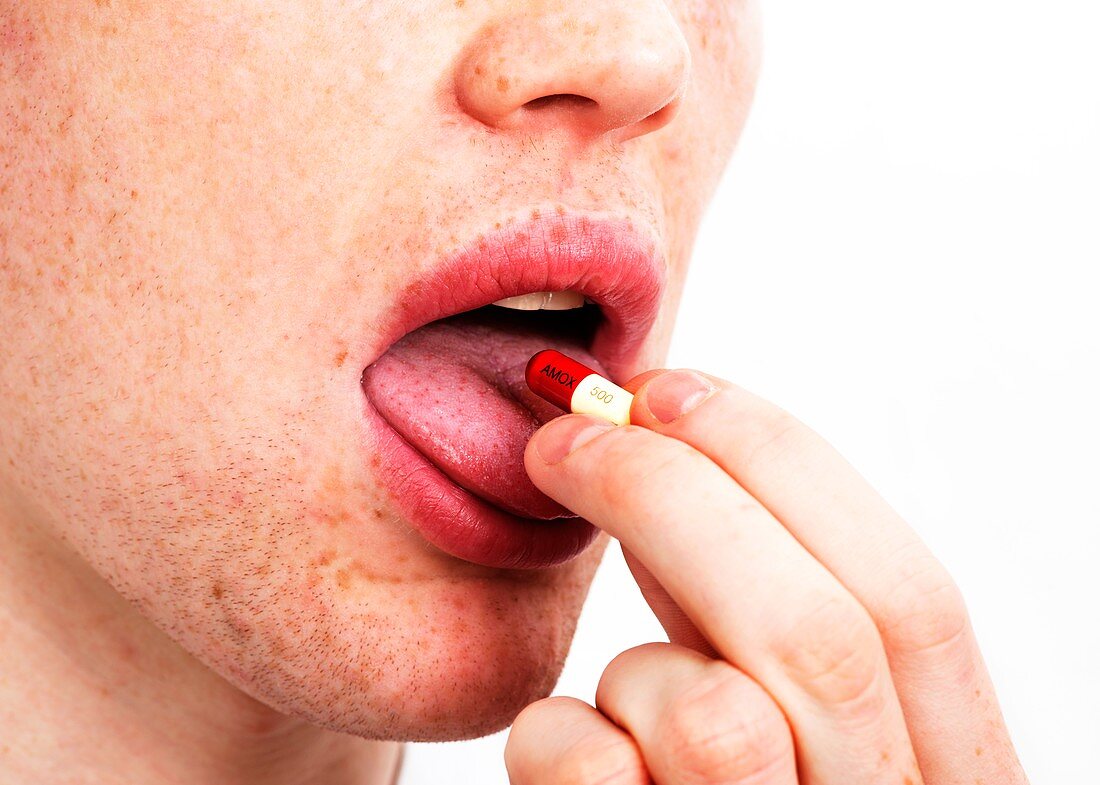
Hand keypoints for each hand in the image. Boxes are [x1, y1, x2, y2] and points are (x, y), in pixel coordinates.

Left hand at [505, 369, 1027, 784]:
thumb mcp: (792, 712)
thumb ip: (764, 610)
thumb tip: (674, 441)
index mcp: (950, 779)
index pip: (916, 599)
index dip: (784, 465)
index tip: (671, 389)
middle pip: (817, 632)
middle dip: (672, 493)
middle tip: (567, 434)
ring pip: (714, 719)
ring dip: (635, 669)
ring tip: (620, 691)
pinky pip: (592, 775)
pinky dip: (557, 739)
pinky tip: (570, 762)